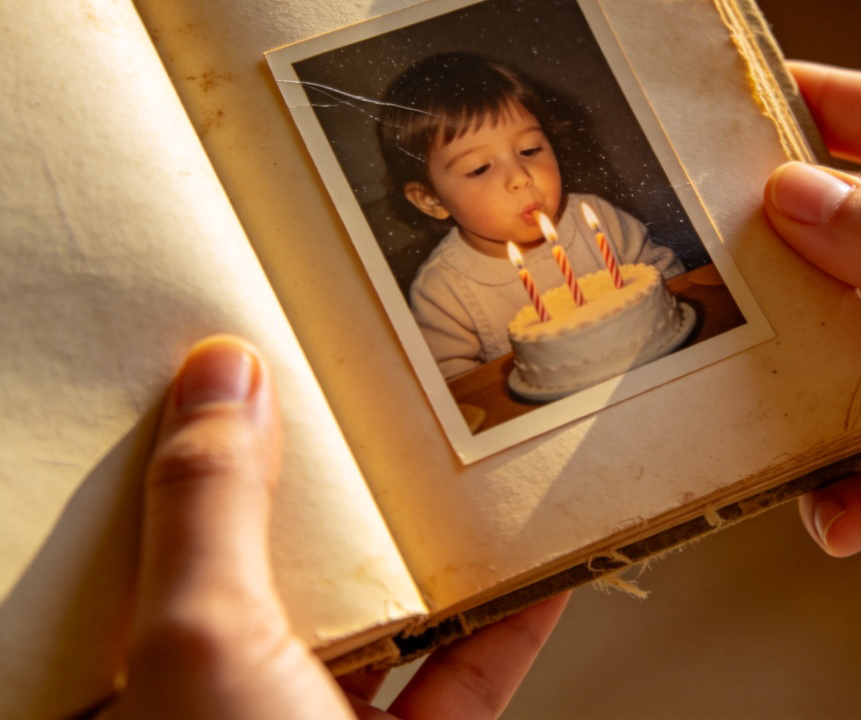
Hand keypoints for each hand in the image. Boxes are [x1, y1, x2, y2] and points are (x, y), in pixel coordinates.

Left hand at [102, 336, 565, 718]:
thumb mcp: (204, 648)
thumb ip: (209, 508)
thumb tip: (218, 375)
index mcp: (130, 685)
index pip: (133, 538)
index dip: (170, 446)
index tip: (221, 368)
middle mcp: (211, 708)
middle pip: (261, 565)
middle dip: (312, 484)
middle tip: (342, 395)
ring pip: (364, 616)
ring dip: (417, 543)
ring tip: (446, 461)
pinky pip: (454, 683)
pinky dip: (500, 626)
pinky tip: (536, 571)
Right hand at [763, 62, 860, 639]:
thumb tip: (793, 191)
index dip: (838, 101)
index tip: (747, 96)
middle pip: (858, 237)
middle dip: (784, 244)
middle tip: (706, 238)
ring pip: (839, 347)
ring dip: (794, 379)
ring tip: (744, 381)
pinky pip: (855, 456)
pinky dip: (834, 486)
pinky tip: (837, 509)